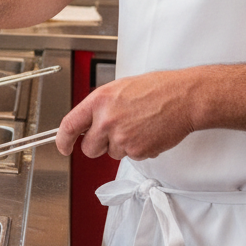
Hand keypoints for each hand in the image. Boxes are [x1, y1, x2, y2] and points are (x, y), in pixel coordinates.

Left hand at [55, 68, 198, 159]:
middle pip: (89, 148)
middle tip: (113, 134)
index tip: (63, 146)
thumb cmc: (156, 89)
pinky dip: (138, 149)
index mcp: (99, 101)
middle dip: (98, 145)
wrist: (183, 98)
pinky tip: (147, 132)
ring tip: (138, 126)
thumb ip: (100, 106)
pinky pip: (131, 157)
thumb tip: (88, 121)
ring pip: (112, 153)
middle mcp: (107, 120)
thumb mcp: (119, 88)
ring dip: (122, 145)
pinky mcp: (138, 151)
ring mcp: (122, 137)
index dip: (63, 140)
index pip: (70, 125)